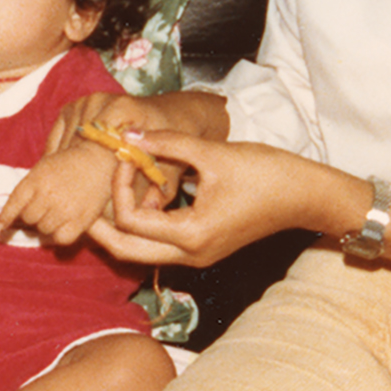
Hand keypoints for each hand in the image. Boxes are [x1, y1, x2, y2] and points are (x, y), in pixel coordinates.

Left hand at [0, 143, 131, 246]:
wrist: (99, 160)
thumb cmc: (69, 162)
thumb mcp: (44, 166)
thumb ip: (29, 186)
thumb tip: (15, 210)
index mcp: (36, 180)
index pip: (14, 203)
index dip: (6, 217)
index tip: (0, 226)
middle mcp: (47, 196)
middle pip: (29, 219)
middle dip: (34, 214)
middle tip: (45, 207)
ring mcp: (64, 210)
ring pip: (44, 230)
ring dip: (47, 224)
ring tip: (58, 212)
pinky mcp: (80, 221)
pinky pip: (61, 238)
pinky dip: (61, 234)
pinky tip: (66, 224)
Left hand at [86, 130, 314, 267]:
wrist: (306, 195)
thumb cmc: (266, 174)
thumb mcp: (213, 153)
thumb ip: (168, 144)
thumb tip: (129, 134)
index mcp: (189, 236)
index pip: (129, 221)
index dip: (119, 187)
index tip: (127, 156)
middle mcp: (189, 255)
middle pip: (124, 251)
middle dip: (99, 225)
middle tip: (84, 197)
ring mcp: (196, 256)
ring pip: (140, 250)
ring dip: (122, 223)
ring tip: (114, 189)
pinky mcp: (203, 247)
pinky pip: (160, 243)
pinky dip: (145, 222)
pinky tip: (146, 193)